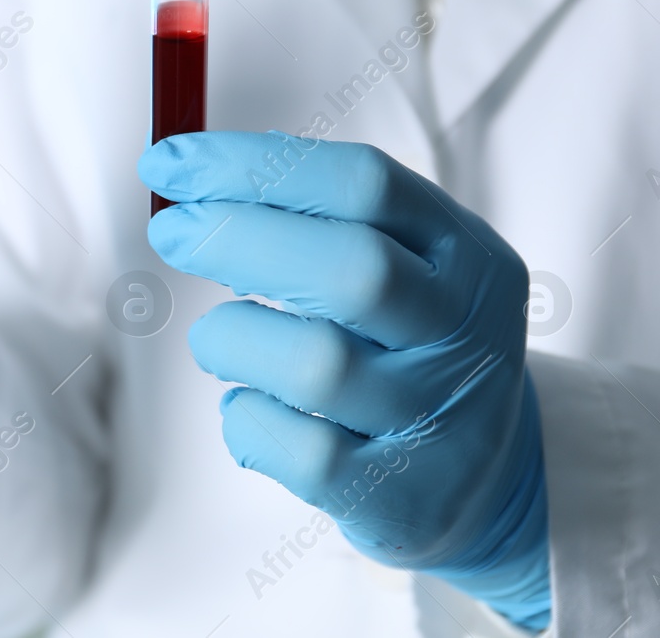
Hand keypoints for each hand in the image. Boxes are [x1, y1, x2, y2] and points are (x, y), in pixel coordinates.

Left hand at [140, 132, 550, 630]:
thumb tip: (198, 171)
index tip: (170, 162)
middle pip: (350, 269)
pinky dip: (246, 417)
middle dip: (237, 239)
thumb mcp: (402, 266)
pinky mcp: (398, 498)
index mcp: (468, 256)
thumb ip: (316, 214)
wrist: (488, 482)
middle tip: (172, 232)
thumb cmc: (405, 347)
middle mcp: (466, 335)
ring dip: (233, 337)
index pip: (363, 185)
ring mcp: (437, 421)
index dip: (251, 165)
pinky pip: (296, 451)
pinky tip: (250, 403)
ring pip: (315, 365)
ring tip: (218, 338)